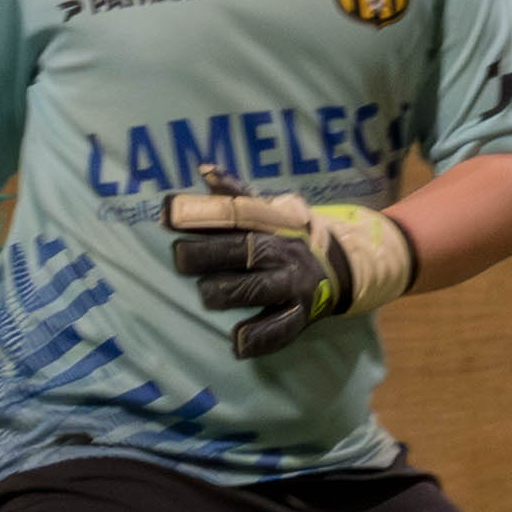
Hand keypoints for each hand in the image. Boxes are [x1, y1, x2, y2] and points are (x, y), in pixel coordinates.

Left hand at [162, 192, 417, 361]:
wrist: (344, 264)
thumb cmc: (289, 236)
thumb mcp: (268, 210)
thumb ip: (235, 194)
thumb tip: (204, 169)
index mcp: (270, 222)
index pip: (234, 211)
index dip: (201, 212)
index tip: (166, 213)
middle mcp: (282, 250)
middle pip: (243, 250)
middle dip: (207, 253)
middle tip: (180, 258)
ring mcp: (292, 283)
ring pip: (257, 289)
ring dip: (227, 292)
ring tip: (207, 295)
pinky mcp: (301, 315)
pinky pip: (280, 329)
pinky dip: (258, 338)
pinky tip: (237, 343)